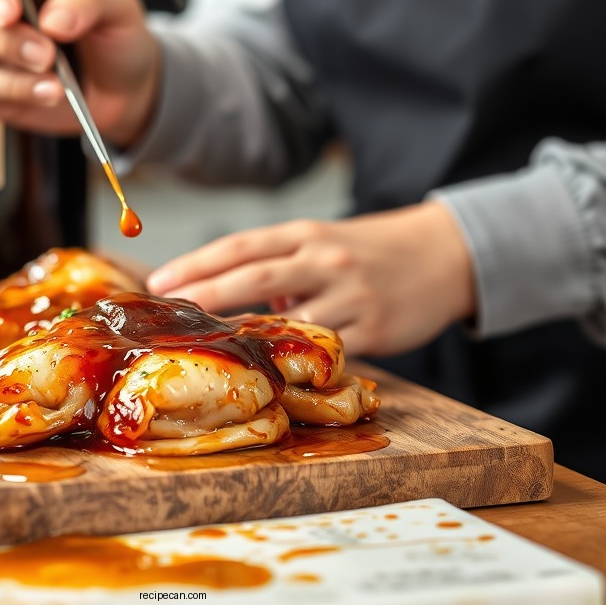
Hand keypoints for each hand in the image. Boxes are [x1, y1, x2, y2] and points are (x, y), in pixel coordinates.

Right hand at [0, 0, 161, 146]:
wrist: (118, 88)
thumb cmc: (109, 35)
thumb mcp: (116, 5)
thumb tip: (50, 21)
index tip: (12, 11)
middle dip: (6, 44)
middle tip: (48, 56)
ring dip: (11, 83)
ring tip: (55, 86)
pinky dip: (9, 105)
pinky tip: (40, 97)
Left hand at [146, 202, 476, 357]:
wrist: (444, 254)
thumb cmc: (369, 248)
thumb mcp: (324, 240)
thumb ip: (280, 266)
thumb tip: (237, 299)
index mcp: (307, 233)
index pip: (241, 245)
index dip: (197, 262)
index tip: (162, 280)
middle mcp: (325, 259)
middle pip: (255, 276)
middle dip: (207, 294)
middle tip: (169, 310)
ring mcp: (351, 294)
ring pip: (289, 320)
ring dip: (247, 335)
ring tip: (209, 349)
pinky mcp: (375, 329)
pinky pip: (327, 350)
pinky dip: (297, 360)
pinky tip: (270, 371)